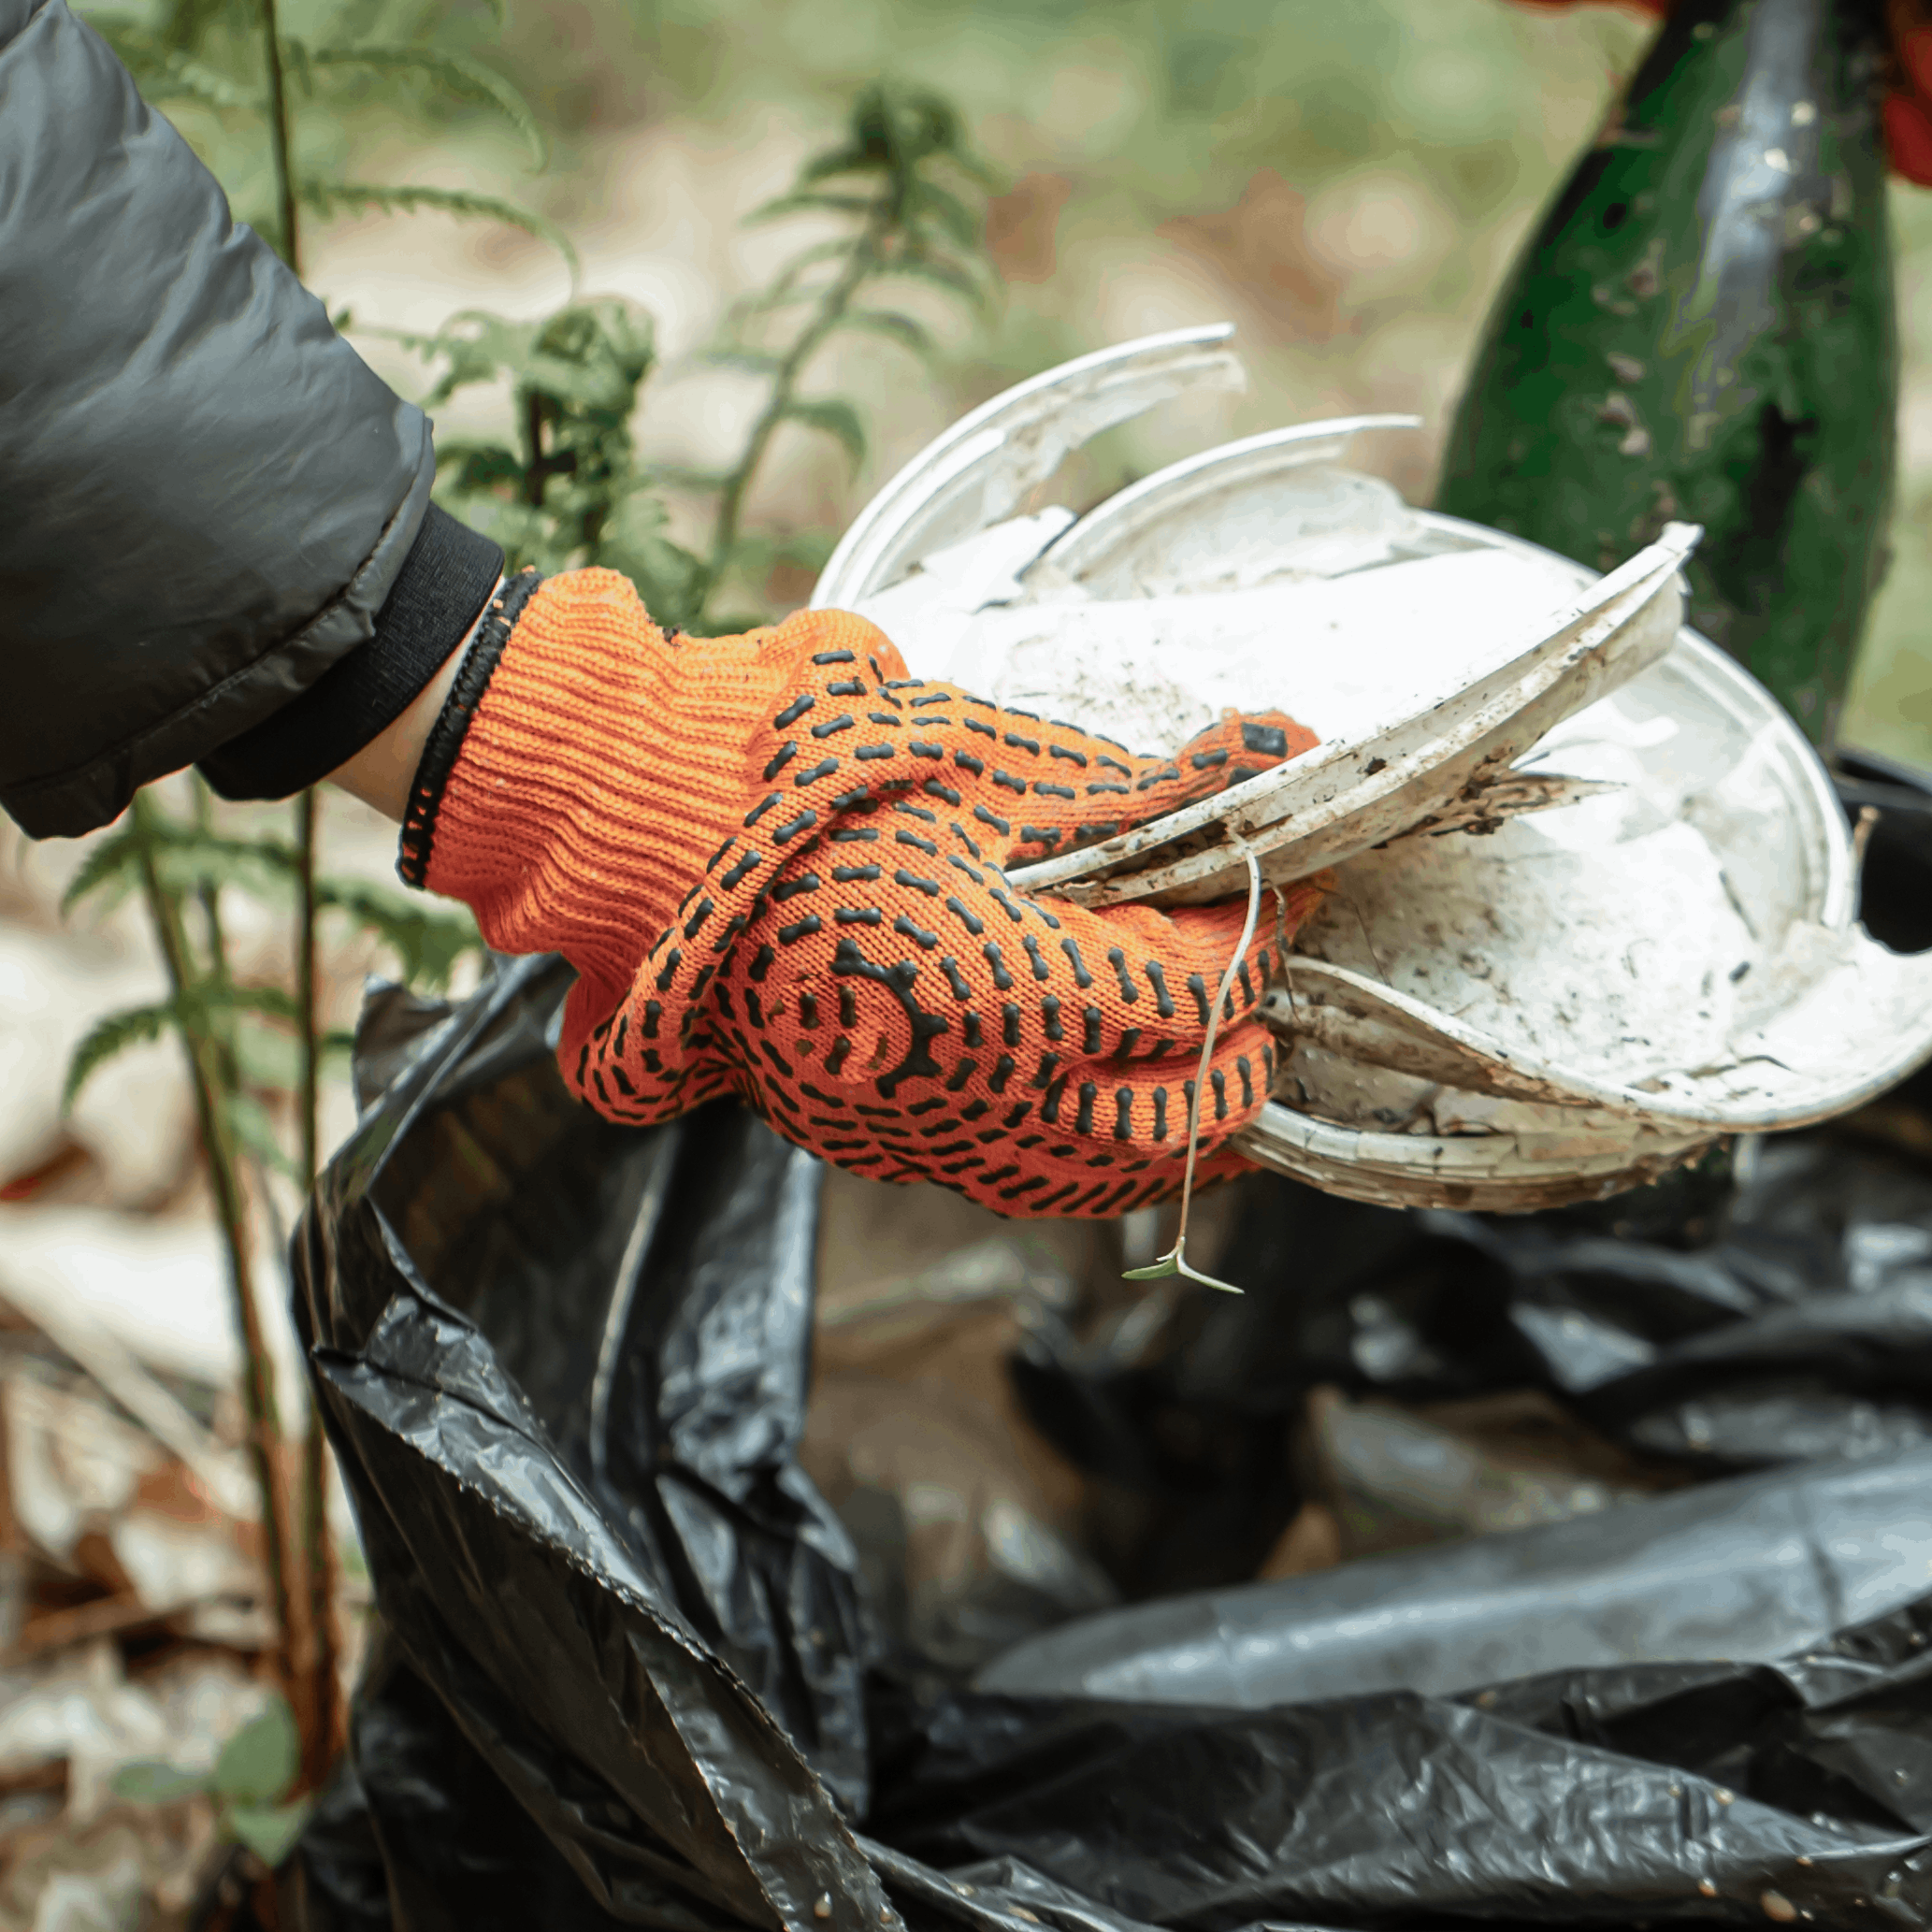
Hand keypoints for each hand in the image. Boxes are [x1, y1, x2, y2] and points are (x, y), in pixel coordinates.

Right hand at [404, 572, 1309, 1218]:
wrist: (652, 835)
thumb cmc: (819, 784)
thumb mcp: (997, 766)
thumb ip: (1146, 790)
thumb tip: (1279, 754)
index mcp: (1018, 995)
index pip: (1198, 991)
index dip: (1257, 929)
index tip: (1279, 876)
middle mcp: (980, 1094)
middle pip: (1180, 1116)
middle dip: (1241, 1044)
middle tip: (1255, 970)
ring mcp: (921, 1132)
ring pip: (1103, 1175)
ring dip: (1175, 1118)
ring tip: (1210, 1052)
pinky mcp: (872, 1141)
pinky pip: (1017, 1176)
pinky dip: (1086, 1148)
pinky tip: (1102, 1090)